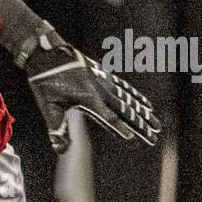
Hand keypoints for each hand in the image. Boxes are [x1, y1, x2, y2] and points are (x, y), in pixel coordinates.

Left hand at [24, 29, 160, 154]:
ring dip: (144, 114)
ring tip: (157, 126)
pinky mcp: (104, 75)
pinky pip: (125, 88)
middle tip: (154, 139)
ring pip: (129, 100)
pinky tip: (147, 106)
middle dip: (141, 126)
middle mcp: (100, 89)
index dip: (119, 128)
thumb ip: (56, 128)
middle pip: (125, 111)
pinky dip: (137, 98)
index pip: (107, 117)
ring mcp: (104, 81)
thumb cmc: (44, 81)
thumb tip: (61, 150)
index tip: (132, 139)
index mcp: (87, 97)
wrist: (46, 51)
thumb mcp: (47, 106)